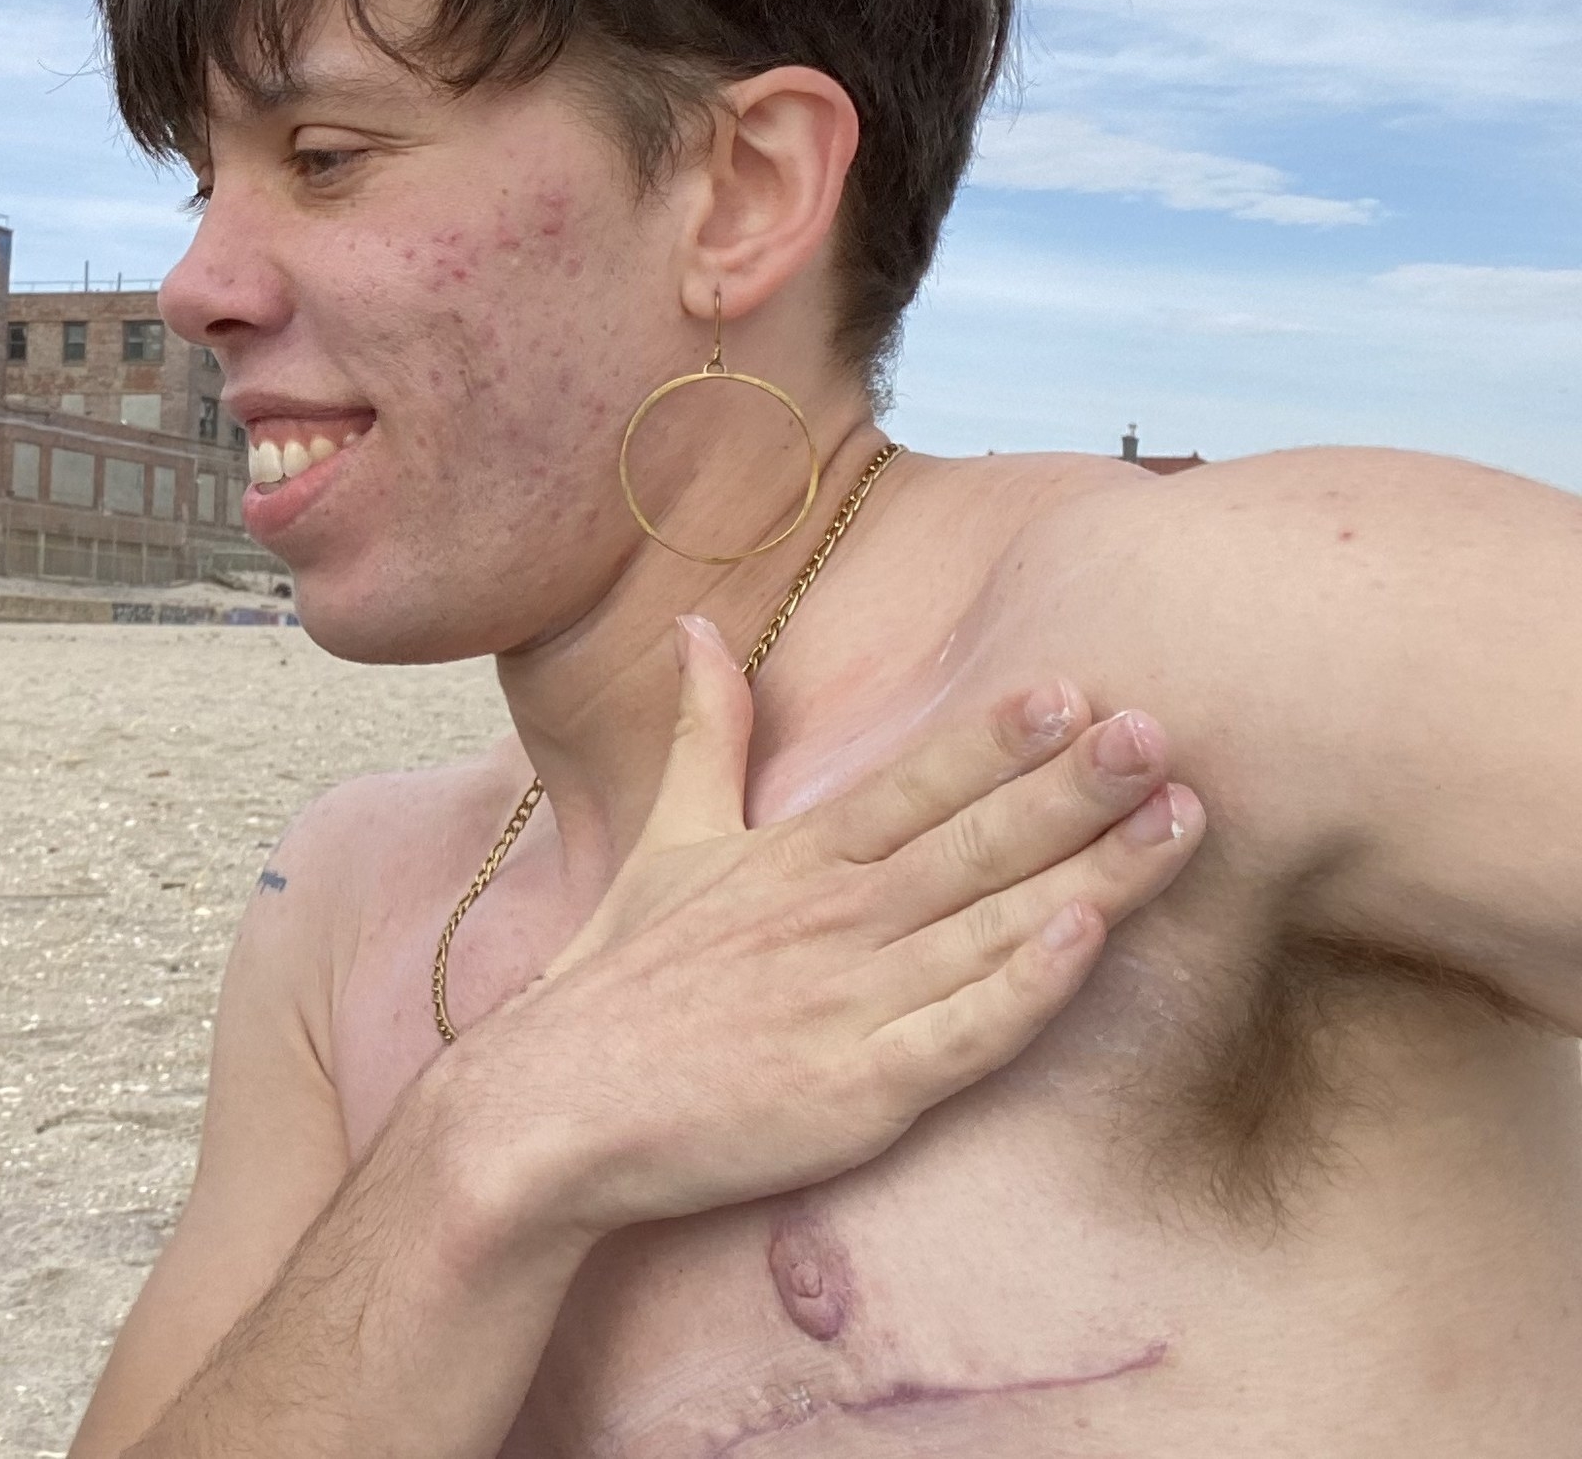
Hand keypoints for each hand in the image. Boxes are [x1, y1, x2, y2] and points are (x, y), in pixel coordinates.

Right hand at [419, 616, 1201, 1248]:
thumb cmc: (621, 977)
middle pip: (974, 841)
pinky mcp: (858, 1090)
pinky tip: (1086, 942)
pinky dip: (1024, 987)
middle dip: (1073, 786)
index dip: (995, 738)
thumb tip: (699, 625)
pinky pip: (960, 1034)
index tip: (1071, 688)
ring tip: (1178, 820)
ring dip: (1092, 871)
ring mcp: (848, 1003)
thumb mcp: (668, 837)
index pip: (913, 784)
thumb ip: (706, 732)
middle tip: (1159, 729)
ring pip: (993, 925)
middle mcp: (832, 918)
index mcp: (795, 858)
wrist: (554, 1108)